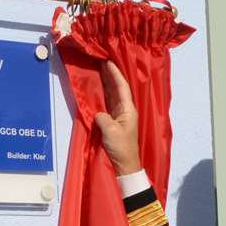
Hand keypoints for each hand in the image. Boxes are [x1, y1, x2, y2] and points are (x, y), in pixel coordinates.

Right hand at [93, 60, 142, 175]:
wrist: (124, 164)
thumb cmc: (121, 147)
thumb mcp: (110, 131)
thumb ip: (103, 117)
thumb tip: (99, 113)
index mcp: (128, 109)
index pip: (122, 87)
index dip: (116, 74)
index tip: (109, 61)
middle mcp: (125, 109)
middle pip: (117, 88)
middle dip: (110, 74)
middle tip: (102, 60)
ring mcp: (119, 115)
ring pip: (112, 94)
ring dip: (107, 82)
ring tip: (99, 69)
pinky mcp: (113, 121)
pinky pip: (108, 103)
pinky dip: (103, 94)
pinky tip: (98, 88)